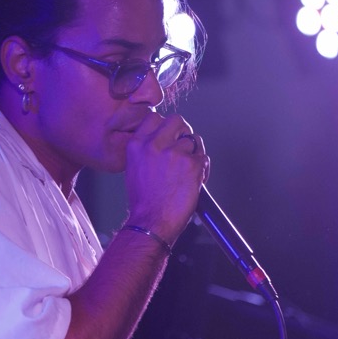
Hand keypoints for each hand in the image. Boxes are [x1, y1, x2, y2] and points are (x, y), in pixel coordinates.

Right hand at [124, 112, 208, 244]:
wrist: (152, 221)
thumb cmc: (143, 200)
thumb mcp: (134, 166)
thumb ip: (146, 148)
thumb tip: (163, 138)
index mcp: (137, 144)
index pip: (154, 117)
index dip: (165, 126)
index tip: (169, 134)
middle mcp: (154, 144)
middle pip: (177, 121)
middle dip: (183, 132)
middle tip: (183, 147)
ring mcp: (174, 153)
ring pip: (194, 140)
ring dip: (194, 153)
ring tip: (188, 170)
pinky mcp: (192, 165)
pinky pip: (203, 157)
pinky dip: (202, 168)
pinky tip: (194, 180)